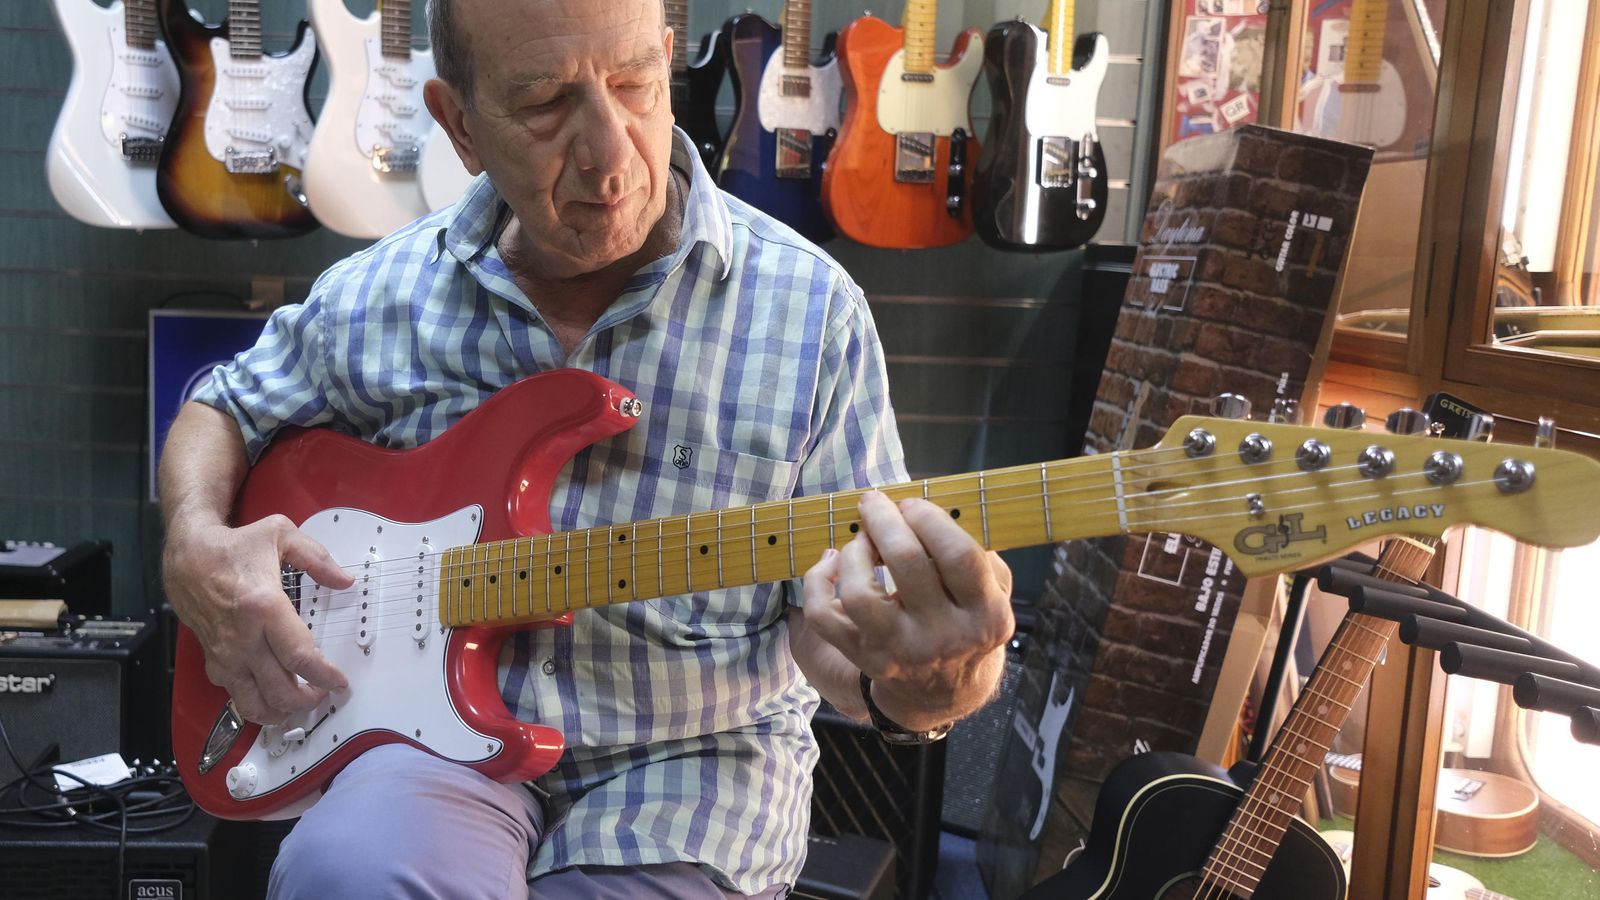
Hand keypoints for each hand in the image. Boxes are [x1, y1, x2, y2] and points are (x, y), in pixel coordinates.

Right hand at [162, 514, 353, 723]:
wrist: (186, 555)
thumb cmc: (233, 546)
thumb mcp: (281, 535)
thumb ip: (318, 558)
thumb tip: (344, 580)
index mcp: (264, 607)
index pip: (300, 656)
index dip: (324, 676)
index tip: (339, 683)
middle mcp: (242, 637)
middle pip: (279, 688)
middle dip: (307, 700)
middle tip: (323, 694)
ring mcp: (225, 653)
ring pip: (253, 701)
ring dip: (280, 711)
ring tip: (300, 704)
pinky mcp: (213, 660)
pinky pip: (234, 693)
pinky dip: (255, 704)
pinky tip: (271, 699)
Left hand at [800, 491, 1013, 730]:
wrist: (944, 692)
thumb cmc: (966, 622)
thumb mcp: (995, 593)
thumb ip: (980, 553)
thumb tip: (934, 509)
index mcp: (986, 615)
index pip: (958, 555)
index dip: (930, 518)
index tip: (911, 504)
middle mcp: (944, 637)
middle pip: (907, 563)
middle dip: (884, 520)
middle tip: (874, 503)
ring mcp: (900, 651)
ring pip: (860, 593)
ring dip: (854, 553)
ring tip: (861, 540)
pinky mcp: (863, 657)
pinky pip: (824, 616)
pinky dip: (817, 581)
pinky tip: (831, 562)